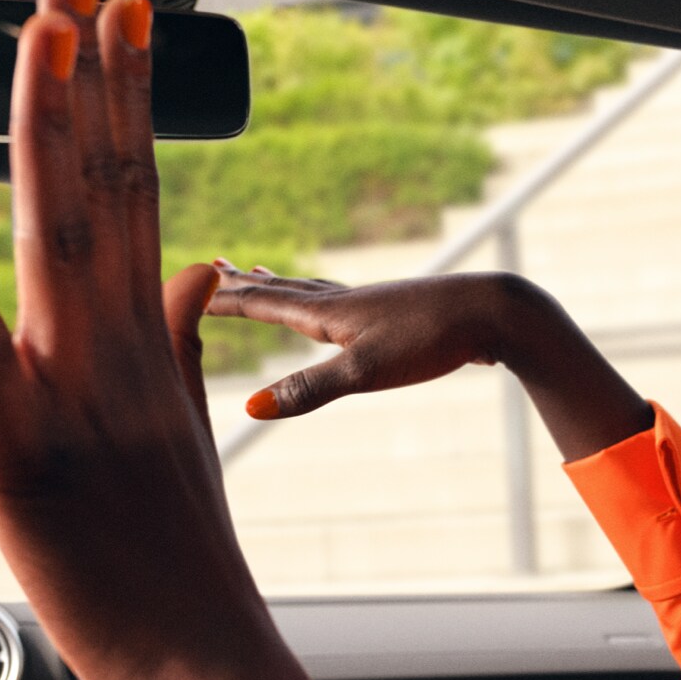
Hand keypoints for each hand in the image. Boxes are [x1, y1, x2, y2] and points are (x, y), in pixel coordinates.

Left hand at [0, 0, 273, 679]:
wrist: (206, 662)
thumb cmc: (188, 563)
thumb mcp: (185, 432)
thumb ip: (180, 340)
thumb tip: (191, 270)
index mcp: (144, 347)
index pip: (137, 196)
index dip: (126, 102)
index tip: (124, 22)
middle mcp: (113, 355)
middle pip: (100, 192)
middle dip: (89, 78)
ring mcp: (73, 398)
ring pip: (53, 244)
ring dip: (46, 135)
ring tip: (43, 37)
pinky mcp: (24, 455)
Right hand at [209, 264, 566, 417]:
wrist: (496, 312)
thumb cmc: (432, 339)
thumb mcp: (365, 373)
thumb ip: (309, 391)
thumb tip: (252, 410)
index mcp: (328, 313)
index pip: (261, 303)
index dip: (222, 300)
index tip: (184, 288)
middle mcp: (345, 301)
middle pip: (281, 290)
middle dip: (243, 284)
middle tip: (211, 268)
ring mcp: (373, 305)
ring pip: (313, 292)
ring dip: (280, 286)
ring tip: (260, 275)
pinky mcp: (398, 314)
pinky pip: (344, 302)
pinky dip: (322, 299)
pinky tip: (341, 307)